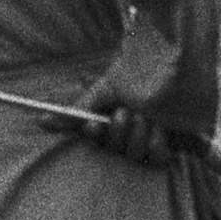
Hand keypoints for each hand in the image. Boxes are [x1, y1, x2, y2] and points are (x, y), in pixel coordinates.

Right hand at [66, 17, 182, 166]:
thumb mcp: (104, 91)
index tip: (94, 126)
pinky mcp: (181, 144)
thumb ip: (75, 111)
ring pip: (138, 155)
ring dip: (139, 135)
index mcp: (118, 121)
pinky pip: (160, 158)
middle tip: (126, 113)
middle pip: (118, 150)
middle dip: (120, 132)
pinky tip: (162, 125)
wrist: (175, 61)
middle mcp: (137, 132)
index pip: (101, 140)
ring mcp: (159, 138)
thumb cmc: (141, 71)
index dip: (96, 136)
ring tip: (148, 115)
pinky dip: (157, 142)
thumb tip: (40, 122)